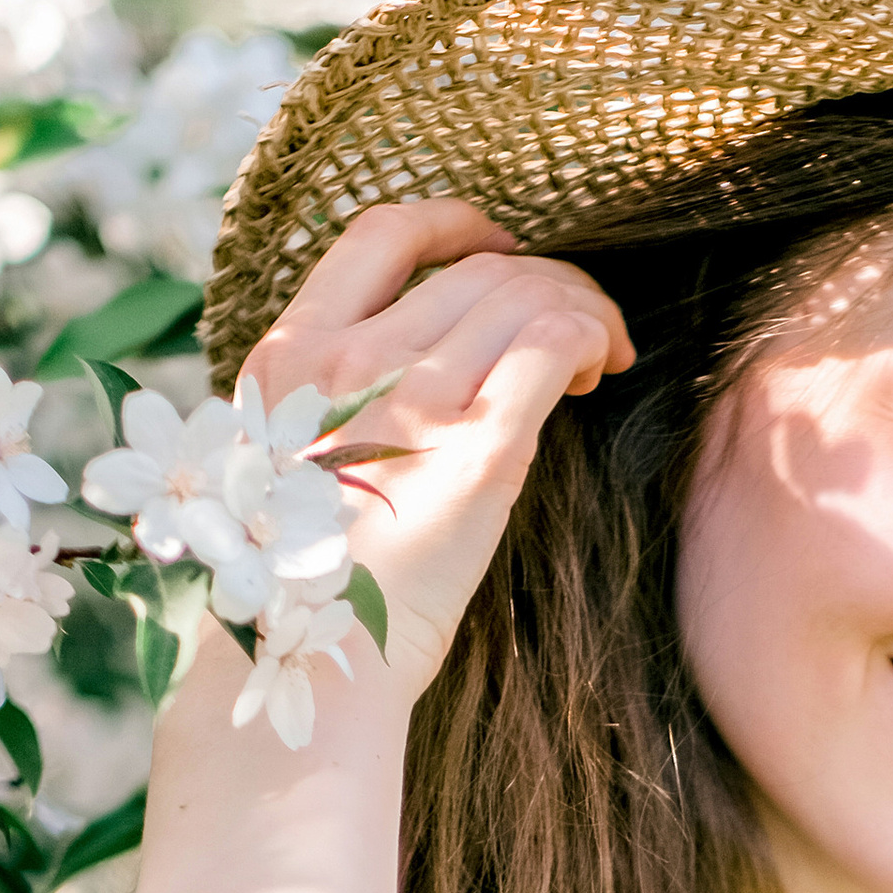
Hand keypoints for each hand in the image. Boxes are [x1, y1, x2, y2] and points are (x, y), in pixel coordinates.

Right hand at [243, 197, 633, 705]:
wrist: (313, 668)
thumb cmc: (309, 590)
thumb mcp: (293, 467)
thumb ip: (342, 406)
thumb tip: (428, 374)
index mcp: (290, 359)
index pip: (379, 236)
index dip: (456, 223)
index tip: (503, 244)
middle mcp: (349, 364)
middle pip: (475, 269)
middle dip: (546, 281)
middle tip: (581, 330)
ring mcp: (414, 403)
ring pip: (524, 295)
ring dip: (581, 310)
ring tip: (601, 356)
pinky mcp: (477, 453)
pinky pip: (551, 346)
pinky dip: (590, 337)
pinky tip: (601, 370)